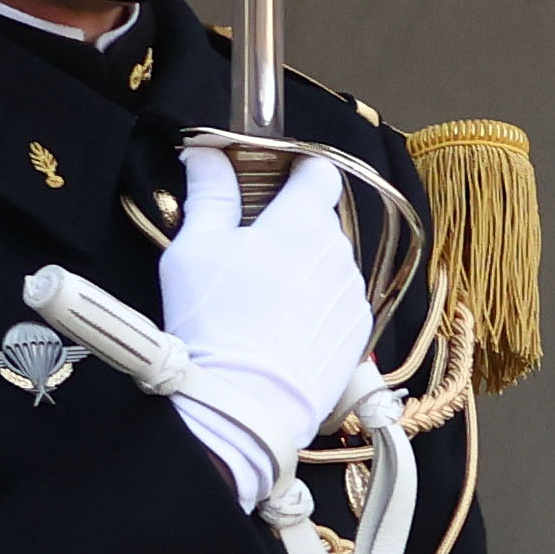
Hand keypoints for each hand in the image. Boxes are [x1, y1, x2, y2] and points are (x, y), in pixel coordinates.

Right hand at [155, 139, 364, 500]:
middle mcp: (340, 253)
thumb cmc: (213, 318)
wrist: (245, 401)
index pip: (321, 172)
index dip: (299, 170)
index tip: (275, 178)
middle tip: (249, 250)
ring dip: (304, 268)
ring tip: (262, 299)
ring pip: (330, 264)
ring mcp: (354, 295)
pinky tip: (282, 328)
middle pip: (320, 222)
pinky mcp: (360, 334)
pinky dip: (315, 306)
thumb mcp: (194, 247)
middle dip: (290, 226)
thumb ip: (208, 193)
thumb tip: (206, 152)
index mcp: (302, 221)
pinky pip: (338, 304)